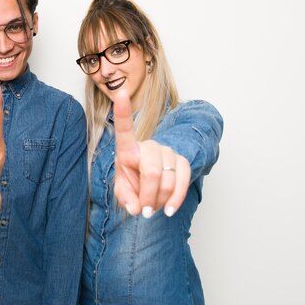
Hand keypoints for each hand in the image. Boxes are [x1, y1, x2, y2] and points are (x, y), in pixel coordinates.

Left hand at [113, 89, 190, 217]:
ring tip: (152, 207)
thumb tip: (136, 207)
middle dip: (148, 197)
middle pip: (152, 171)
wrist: (151, 182)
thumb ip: (125, 198)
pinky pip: (184, 180)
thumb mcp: (122, 190)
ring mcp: (167, 152)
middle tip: (143, 211)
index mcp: (128, 148)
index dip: (122, 111)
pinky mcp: (182, 161)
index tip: (120, 92)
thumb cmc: (132, 181)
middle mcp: (149, 145)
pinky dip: (176, 199)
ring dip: (159, 201)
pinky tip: (169, 209)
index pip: (124, 129)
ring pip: (168, 180)